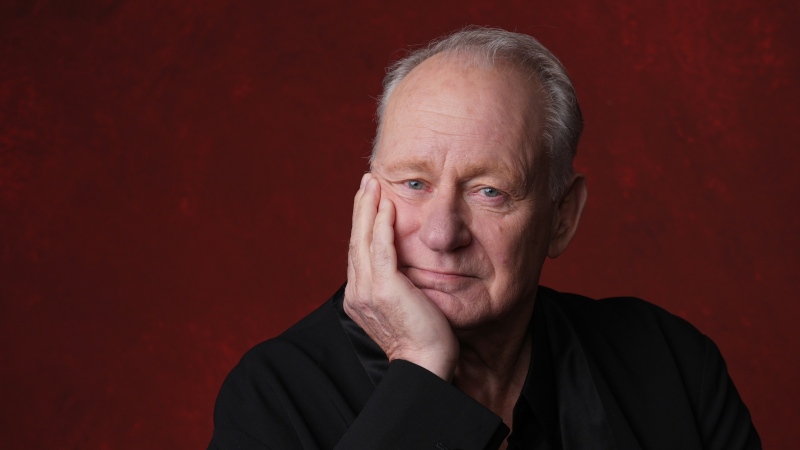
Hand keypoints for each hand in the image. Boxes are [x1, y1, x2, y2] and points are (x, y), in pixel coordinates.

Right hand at [344, 173, 458, 380]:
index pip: (358, 251)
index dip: (362, 223)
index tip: (368, 200)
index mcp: (358, 297)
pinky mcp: (383, 289)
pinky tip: (386, 205)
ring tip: (372, 183)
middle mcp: (357, 292)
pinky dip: (381, 224)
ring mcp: (366, 290)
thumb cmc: (423, 339)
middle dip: (360, 207)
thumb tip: (403, 267)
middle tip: (367, 181)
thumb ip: (396, 285)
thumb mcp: (404, 307)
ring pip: (363, 239)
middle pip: (355, 239)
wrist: (426, 363)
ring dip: (368, 207)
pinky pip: (380, 248)